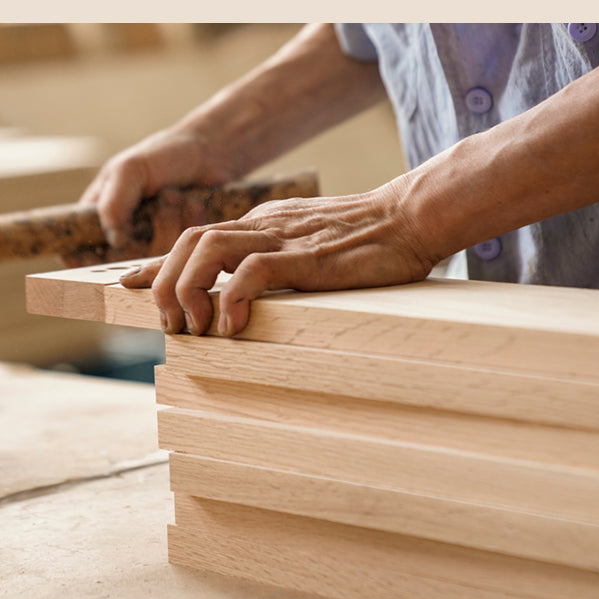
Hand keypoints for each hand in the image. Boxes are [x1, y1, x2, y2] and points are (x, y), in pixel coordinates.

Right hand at [74, 127, 236, 258]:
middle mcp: (128, 236)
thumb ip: (114, 202)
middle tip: (167, 195)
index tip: (108, 250)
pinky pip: (183, 251)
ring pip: (157, 254)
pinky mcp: (183, 248)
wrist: (209, 154)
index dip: (85, 259)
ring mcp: (157, 244)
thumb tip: (115, 241)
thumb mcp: (130, 170)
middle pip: (127, 258)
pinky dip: (189, 223)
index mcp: (104, 216)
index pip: (82, 252)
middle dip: (151, 226)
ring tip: (177, 194)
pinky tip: (194, 203)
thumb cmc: (163, 157)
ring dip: (171, 220)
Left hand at [119, 180, 439, 336]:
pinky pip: (252, 270)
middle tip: (168, 323)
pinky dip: (231, 297)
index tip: (131, 284)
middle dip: (163, 281)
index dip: (159, 262)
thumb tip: (264, 293)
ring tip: (193, 327)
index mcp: (266, 222)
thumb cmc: (373, 239)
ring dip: (188, 289)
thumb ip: (287, 260)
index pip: (198, 235)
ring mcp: (284, 238)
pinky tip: (232, 326)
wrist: (412, 216)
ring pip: (208, 250)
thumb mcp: (317, 244)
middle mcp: (266, 225)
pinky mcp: (306, 256)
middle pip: (189, 240)